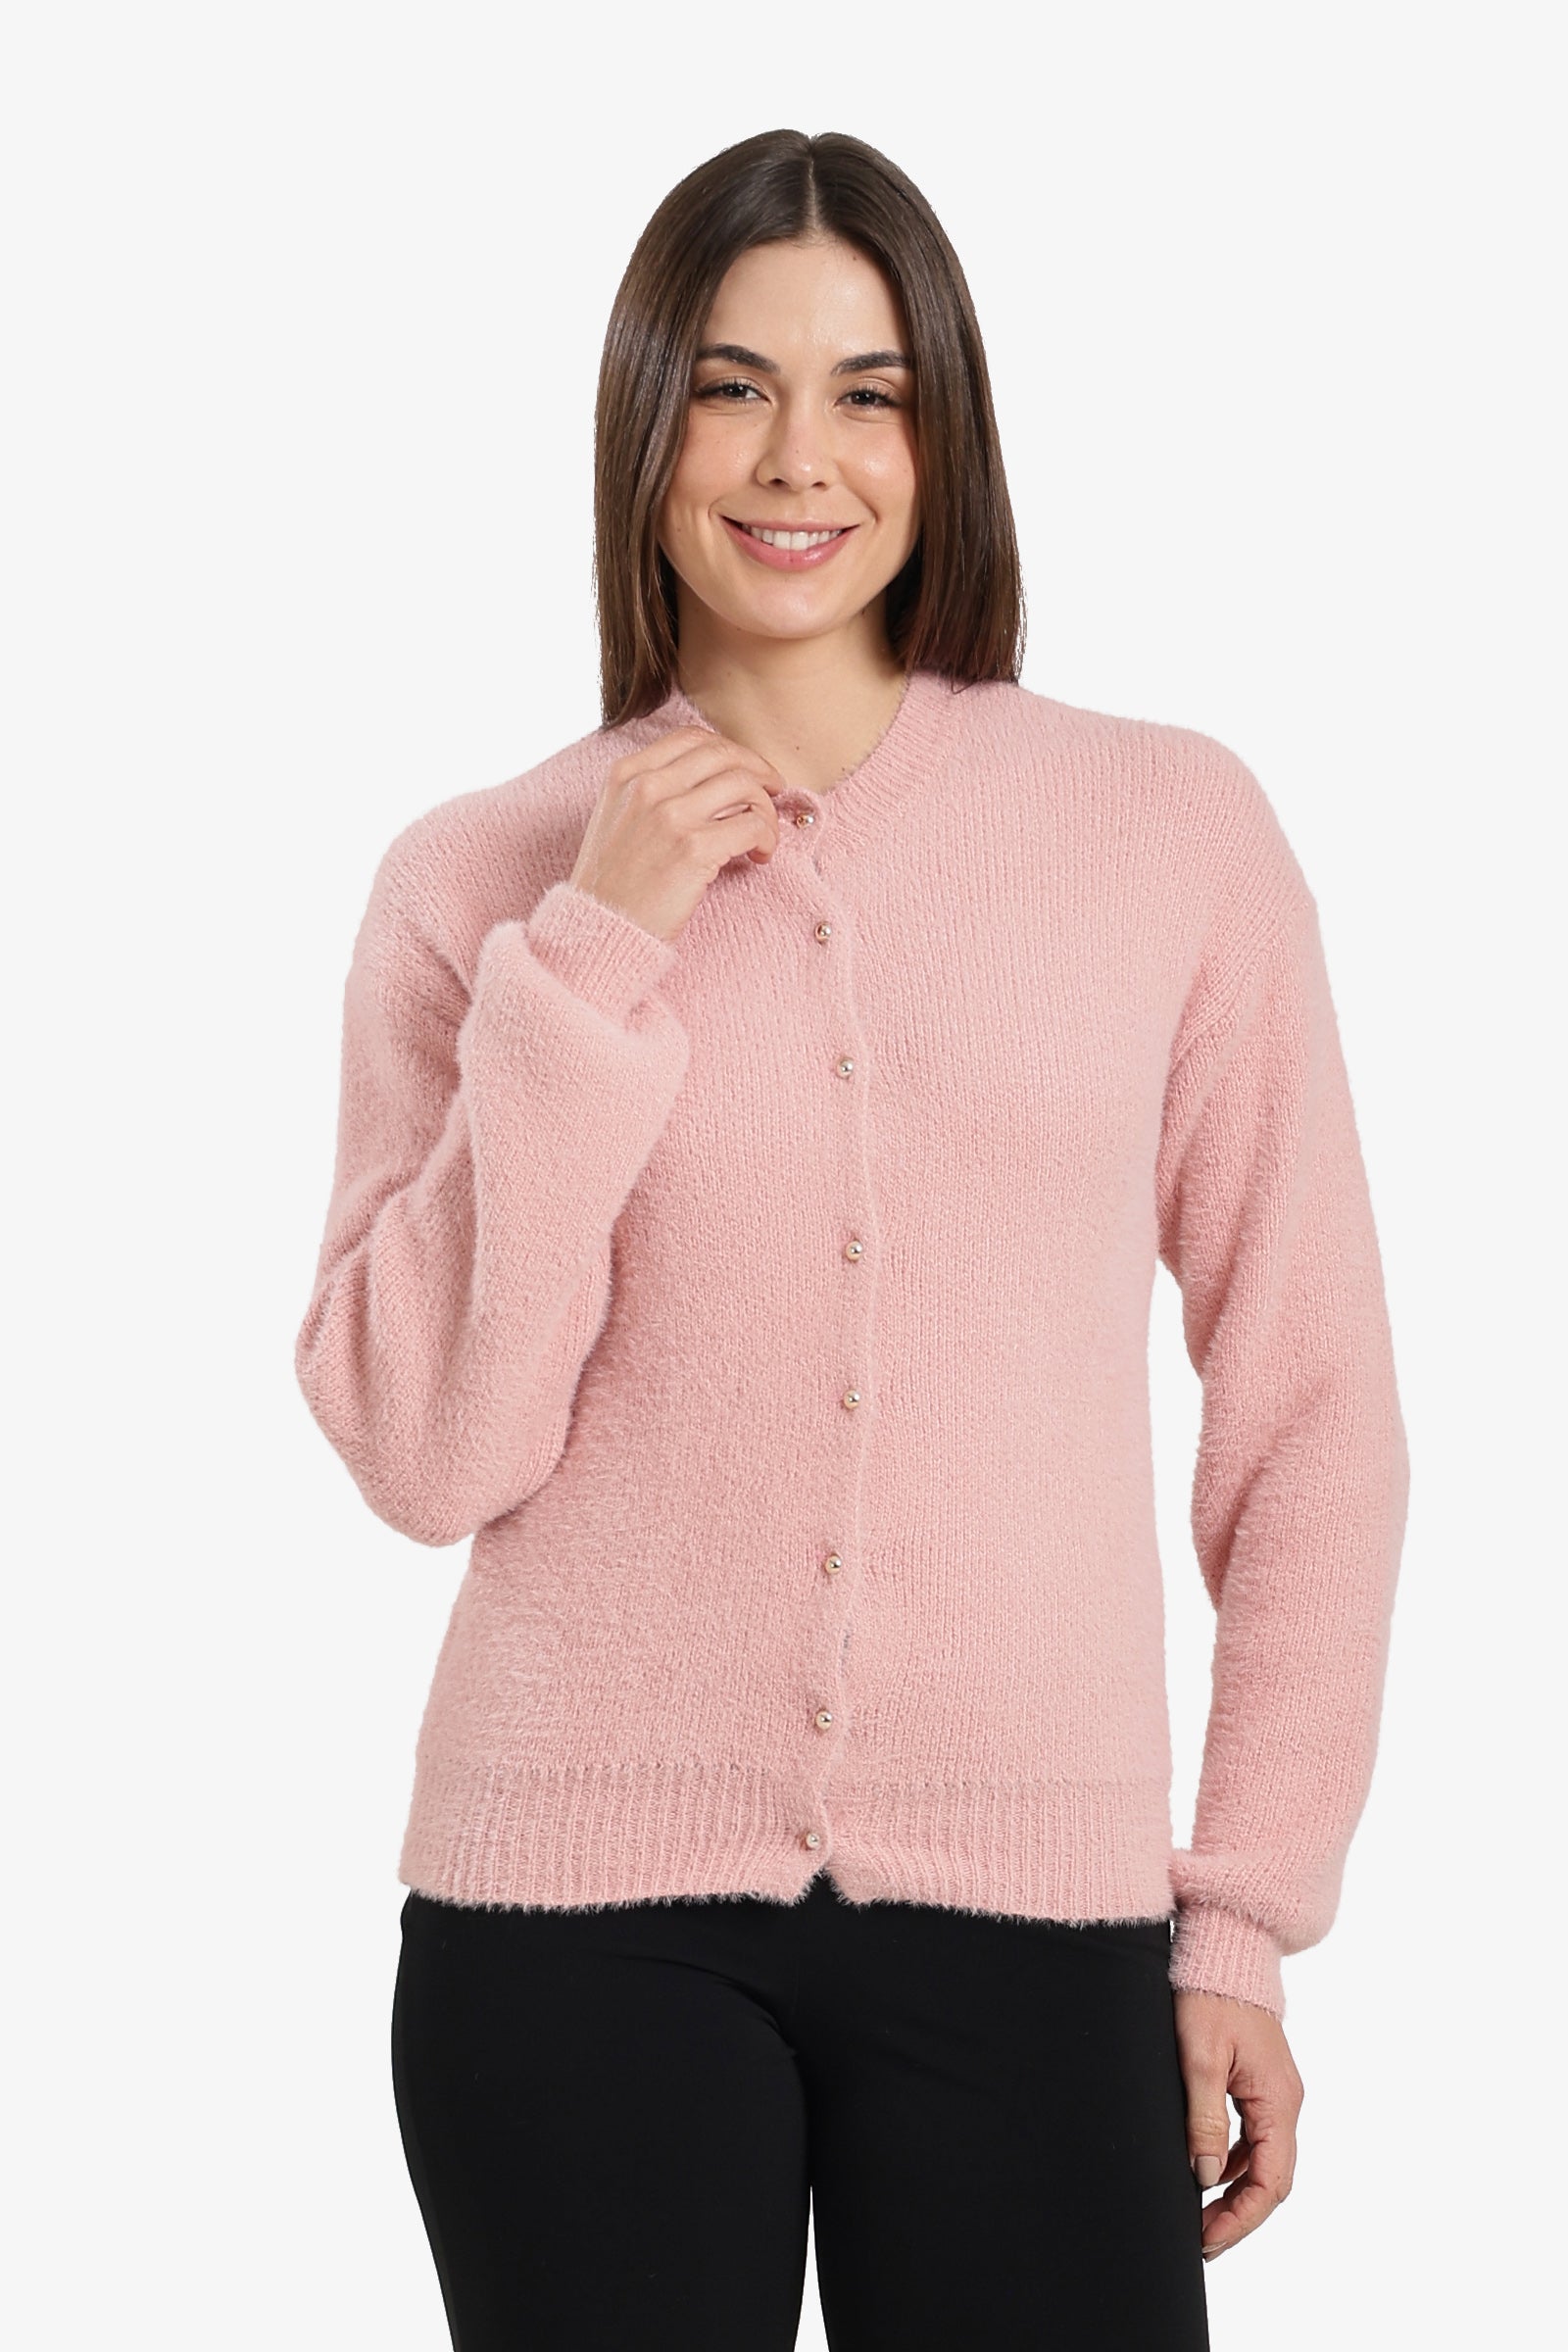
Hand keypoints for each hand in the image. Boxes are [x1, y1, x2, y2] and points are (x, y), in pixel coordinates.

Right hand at [569, 724, 785, 944]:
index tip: (747, 771)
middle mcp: (648, 787)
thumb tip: (712, 781)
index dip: (730, 751)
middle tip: (774, 792)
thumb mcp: (617, 819)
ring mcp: (671, 816)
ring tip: (763, 836)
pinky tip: (761, 855)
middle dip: (758, 771)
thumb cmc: (613, 884)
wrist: (601, 929)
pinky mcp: (694, 849)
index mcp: (627, 774)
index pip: (692, 739)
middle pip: (724, 755)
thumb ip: (651, 792)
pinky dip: (767, 838)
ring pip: (745, 786)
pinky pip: (753, 825)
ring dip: (765, 810)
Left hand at [1174, 1987, 1303, 2260]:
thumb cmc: (1208, 1995)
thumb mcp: (1198, 2058)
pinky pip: (1253, 2138)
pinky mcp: (1260, 2084)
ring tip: (1201, 2218)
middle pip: (1271, 2179)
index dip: (1241, 2219)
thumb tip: (1204, 2176)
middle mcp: (1285, 2102)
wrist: (1224, 1948)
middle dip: (1238, 2216)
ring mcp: (1275, 2094)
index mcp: (1277, 2100)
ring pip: (1263, 2162)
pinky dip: (1233, 2164)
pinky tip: (1206, 2172)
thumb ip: (1203, 2119)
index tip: (1207, 2241)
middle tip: (1200, 2241)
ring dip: (1235, 2194)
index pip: (1270, 2181)